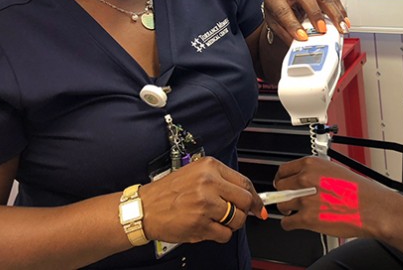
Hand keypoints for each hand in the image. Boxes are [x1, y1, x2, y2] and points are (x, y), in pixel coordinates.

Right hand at [139, 157, 265, 243]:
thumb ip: (221, 181)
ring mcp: (204, 204)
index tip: (258, 206)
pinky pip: (224, 234)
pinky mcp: (200, 224)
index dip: (254, 197)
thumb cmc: (168, 193)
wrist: (144, 209)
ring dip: (230, 224)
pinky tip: (206, 228)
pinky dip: (219, 235)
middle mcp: (208, 183)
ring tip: (215, 220)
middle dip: (243, 211)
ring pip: (237, 219)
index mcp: (209, 167)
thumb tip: (248, 196)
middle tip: (234, 214)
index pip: (244, 182)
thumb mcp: (195, 174)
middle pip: (245, 200)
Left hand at [263, 0, 349, 44]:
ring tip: (341, 27)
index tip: (302, 37)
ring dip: (334, 13)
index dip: (293, 25)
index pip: (283, 10)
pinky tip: (344, 20)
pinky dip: (339, 9)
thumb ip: (287, 34)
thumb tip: (300, 46)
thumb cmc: (278, 9)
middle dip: (316, 15)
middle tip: (323, 30)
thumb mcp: (275, 23)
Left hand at [273, 156, 400, 239]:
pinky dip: (290, 224)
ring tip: (298, 211)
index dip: (282, 179)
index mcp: (311, 164)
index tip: (283, 184)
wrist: (372, 208)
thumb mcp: (334, 170)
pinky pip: (287, 222)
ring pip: (282, 205)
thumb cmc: (359, 191)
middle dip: (285, 194)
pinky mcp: (307, 218)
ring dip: (288, 210)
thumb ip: (314, 173)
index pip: (283, 170)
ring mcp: (305, 199)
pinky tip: (297, 222)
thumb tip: (301, 179)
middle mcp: (305, 179)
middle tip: (292, 199)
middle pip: (280, 187)